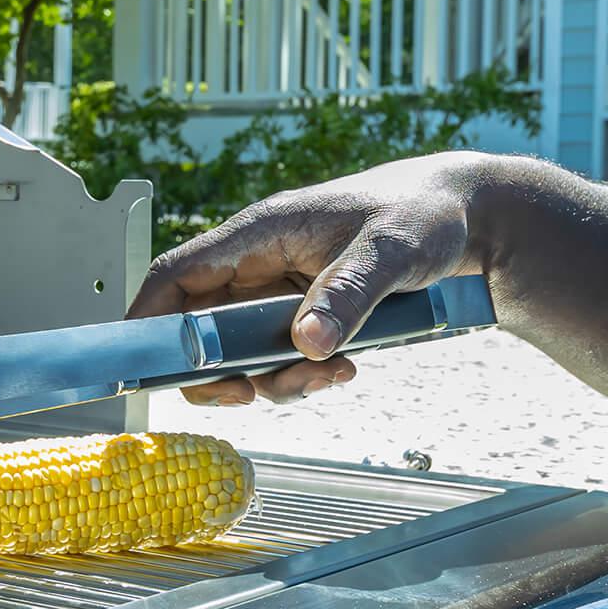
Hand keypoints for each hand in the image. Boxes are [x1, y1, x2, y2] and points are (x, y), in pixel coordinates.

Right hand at [125, 153, 497, 404]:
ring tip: (332, 375)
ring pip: (242, 353)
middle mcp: (260, 262)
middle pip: (199, 328)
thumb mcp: (390, 250)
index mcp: (260, 233)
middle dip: (219, 372)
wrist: (465, 216)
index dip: (148, 321)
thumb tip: (305, 342)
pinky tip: (344, 368)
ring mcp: (281, 290)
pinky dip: (303, 375)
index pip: (176, 275)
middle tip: (249, 395)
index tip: (142, 368)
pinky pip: (280, 358)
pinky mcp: (305, 312)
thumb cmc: (423, 212)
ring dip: (274, 380)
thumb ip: (347, 294)